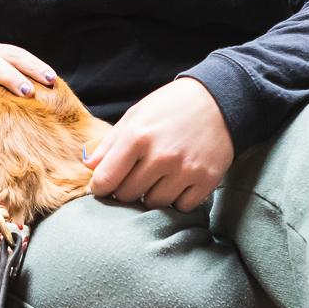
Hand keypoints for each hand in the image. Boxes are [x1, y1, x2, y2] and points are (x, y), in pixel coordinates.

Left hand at [83, 77, 233, 212]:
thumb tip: (89, 167)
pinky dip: (176, 199)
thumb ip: (109, 143)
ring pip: (154, 203)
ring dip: (151, 195)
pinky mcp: (206, 180)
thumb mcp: (136, 116)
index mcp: (138, 136)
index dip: (100, 187)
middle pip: (127, 195)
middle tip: (133, 178)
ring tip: (156, 178)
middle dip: (125, 190)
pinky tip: (177, 183)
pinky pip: (181, 206)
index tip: (104, 185)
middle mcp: (161, 156)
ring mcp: (185, 170)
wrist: (219, 100)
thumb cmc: (171, 107)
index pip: (105, 179)